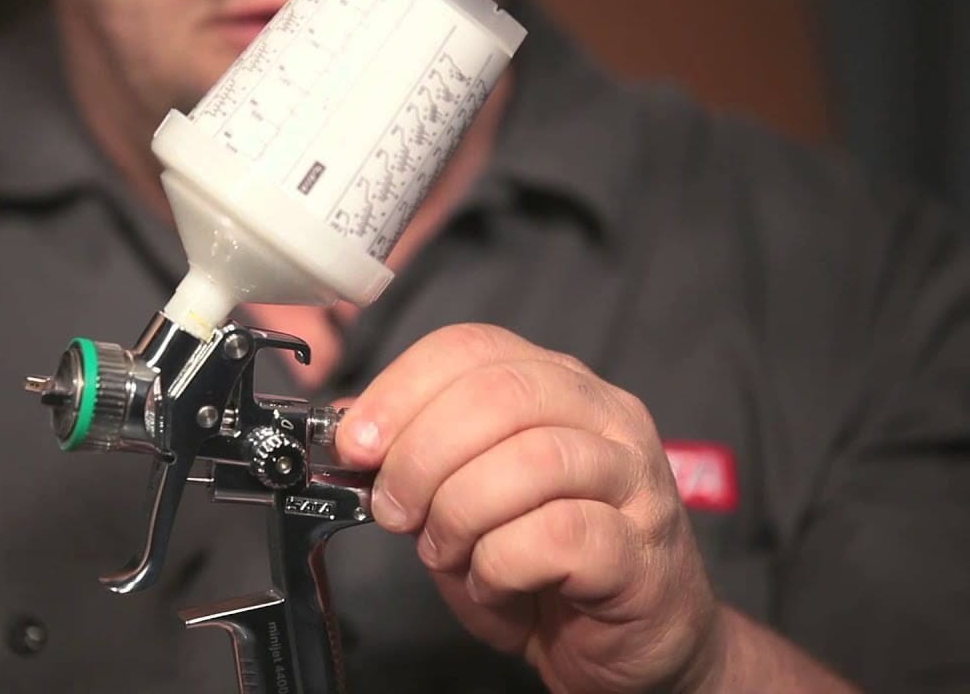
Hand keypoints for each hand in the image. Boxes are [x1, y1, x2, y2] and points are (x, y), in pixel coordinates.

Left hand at [335, 324, 720, 692]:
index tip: (356, 443)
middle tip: (394, 507)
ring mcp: (633, 481)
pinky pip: (558, 535)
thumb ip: (416, 455)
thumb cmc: (543, 566)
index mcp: (555, 386)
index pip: (472, 347)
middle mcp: (605, 416)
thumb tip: (349, 422)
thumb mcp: (460, 498)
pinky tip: (494, 581)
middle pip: (499, 393)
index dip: (401, 389)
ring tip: (445, 549)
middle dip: (422, 453)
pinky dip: (502, 562)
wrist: (627, 643)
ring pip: (532, 460)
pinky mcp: (642, 551)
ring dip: (460, 511)